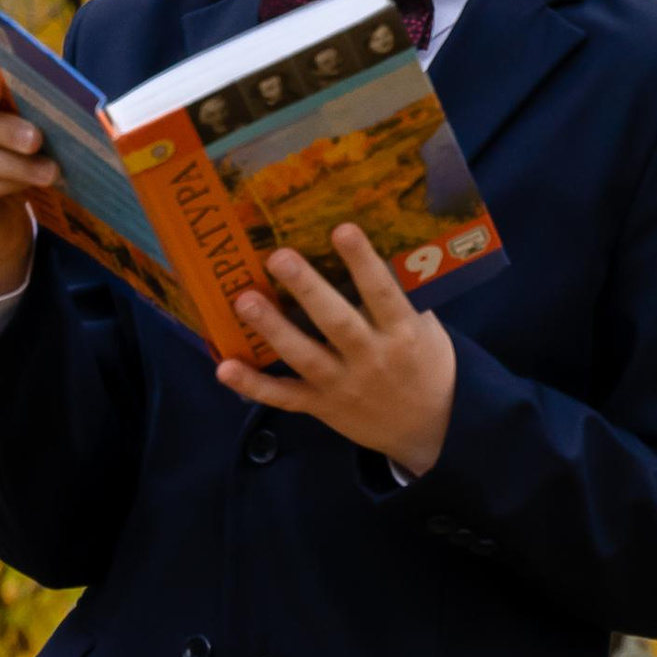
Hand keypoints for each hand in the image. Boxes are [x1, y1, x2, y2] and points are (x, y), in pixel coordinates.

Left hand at [216, 228, 457, 476]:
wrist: (431, 427)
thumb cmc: (426, 364)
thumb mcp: (425, 329)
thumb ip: (397, 298)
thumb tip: (366, 252)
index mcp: (402, 333)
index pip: (382, 293)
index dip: (362, 262)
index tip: (341, 229)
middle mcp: (372, 359)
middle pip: (337, 323)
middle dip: (307, 289)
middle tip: (278, 257)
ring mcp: (345, 385)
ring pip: (305, 357)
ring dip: (273, 329)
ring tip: (245, 300)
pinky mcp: (323, 406)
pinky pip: (285, 397)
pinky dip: (254, 385)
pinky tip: (225, 368)